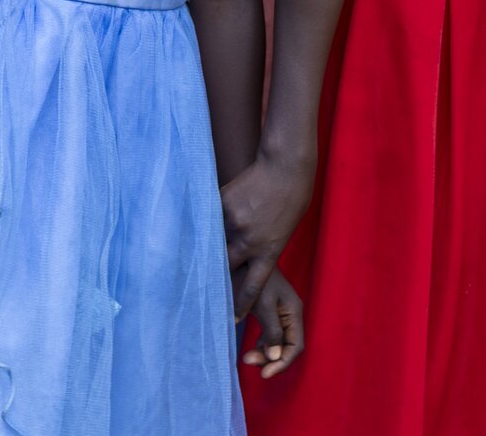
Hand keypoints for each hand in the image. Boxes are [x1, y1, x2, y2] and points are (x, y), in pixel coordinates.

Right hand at [221, 151, 313, 318]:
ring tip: (194, 258)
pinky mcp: (222, 205)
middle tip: (205, 290)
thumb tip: (242, 259)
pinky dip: (208, 222)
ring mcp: (233, 223)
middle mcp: (249, 241)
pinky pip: (210, 219)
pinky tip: (205, 220)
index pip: (252, 288)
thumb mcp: (282, 232)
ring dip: (209, 249)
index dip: (240, 305)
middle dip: (216, 280)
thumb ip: (262, 248)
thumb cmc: (291, 200)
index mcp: (268, 252)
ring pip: (214, 244)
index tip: (231, 318)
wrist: (285, 168)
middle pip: (226, 270)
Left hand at [240, 269, 304, 378]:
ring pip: (277, 343)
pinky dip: (261, 345)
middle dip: (270, 359)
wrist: (240, 258)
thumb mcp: (262, 305)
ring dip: (264, 353)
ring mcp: (280, 313)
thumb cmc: (251, 279)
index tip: (264, 374)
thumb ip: (271, 331)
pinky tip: (249, 349)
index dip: (282, 363)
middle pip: (286, 347)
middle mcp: (290, 314)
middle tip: (247, 361)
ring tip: (246, 358)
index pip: (295, 347)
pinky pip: (269, 335)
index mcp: (293, 312)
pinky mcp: (268, 312)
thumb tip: (276, 357)